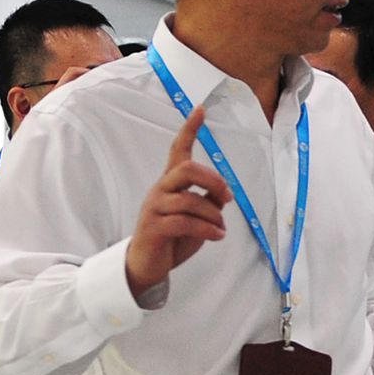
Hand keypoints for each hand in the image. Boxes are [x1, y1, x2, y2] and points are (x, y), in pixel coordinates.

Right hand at [124, 107, 228, 298]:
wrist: (146, 265)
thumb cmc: (172, 239)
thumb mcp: (196, 219)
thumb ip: (207, 203)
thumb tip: (221, 197)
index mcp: (170, 184)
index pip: (178, 150)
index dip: (189, 129)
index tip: (200, 109)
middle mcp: (160, 190)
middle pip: (187, 169)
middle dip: (213, 180)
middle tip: (227, 198)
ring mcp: (155, 208)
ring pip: (190, 200)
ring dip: (213, 215)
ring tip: (221, 229)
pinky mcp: (154, 228)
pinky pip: (185, 222)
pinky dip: (208, 229)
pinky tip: (217, 236)